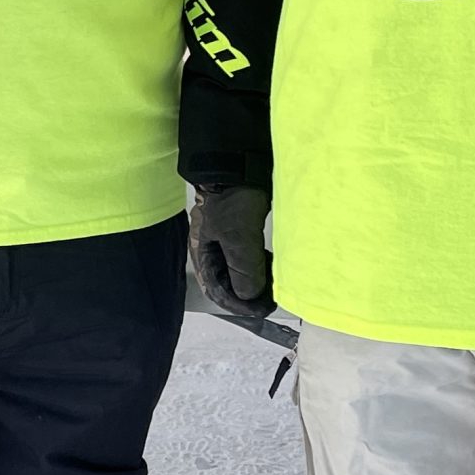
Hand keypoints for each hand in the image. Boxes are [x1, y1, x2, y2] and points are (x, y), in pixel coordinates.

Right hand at [189, 183, 274, 319]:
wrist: (239, 164)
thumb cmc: (233, 199)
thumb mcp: (239, 237)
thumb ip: (243, 270)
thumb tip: (250, 296)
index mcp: (202, 255)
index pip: (217, 292)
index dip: (239, 305)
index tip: (261, 310)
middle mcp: (211, 251)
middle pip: (227, 284)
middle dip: (248, 297)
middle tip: (270, 301)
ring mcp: (226, 241)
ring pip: (239, 272)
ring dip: (255, 282)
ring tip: (273, 285)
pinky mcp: (240, 231)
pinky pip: (248, 258)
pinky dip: (259, 266)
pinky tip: (271, 264)